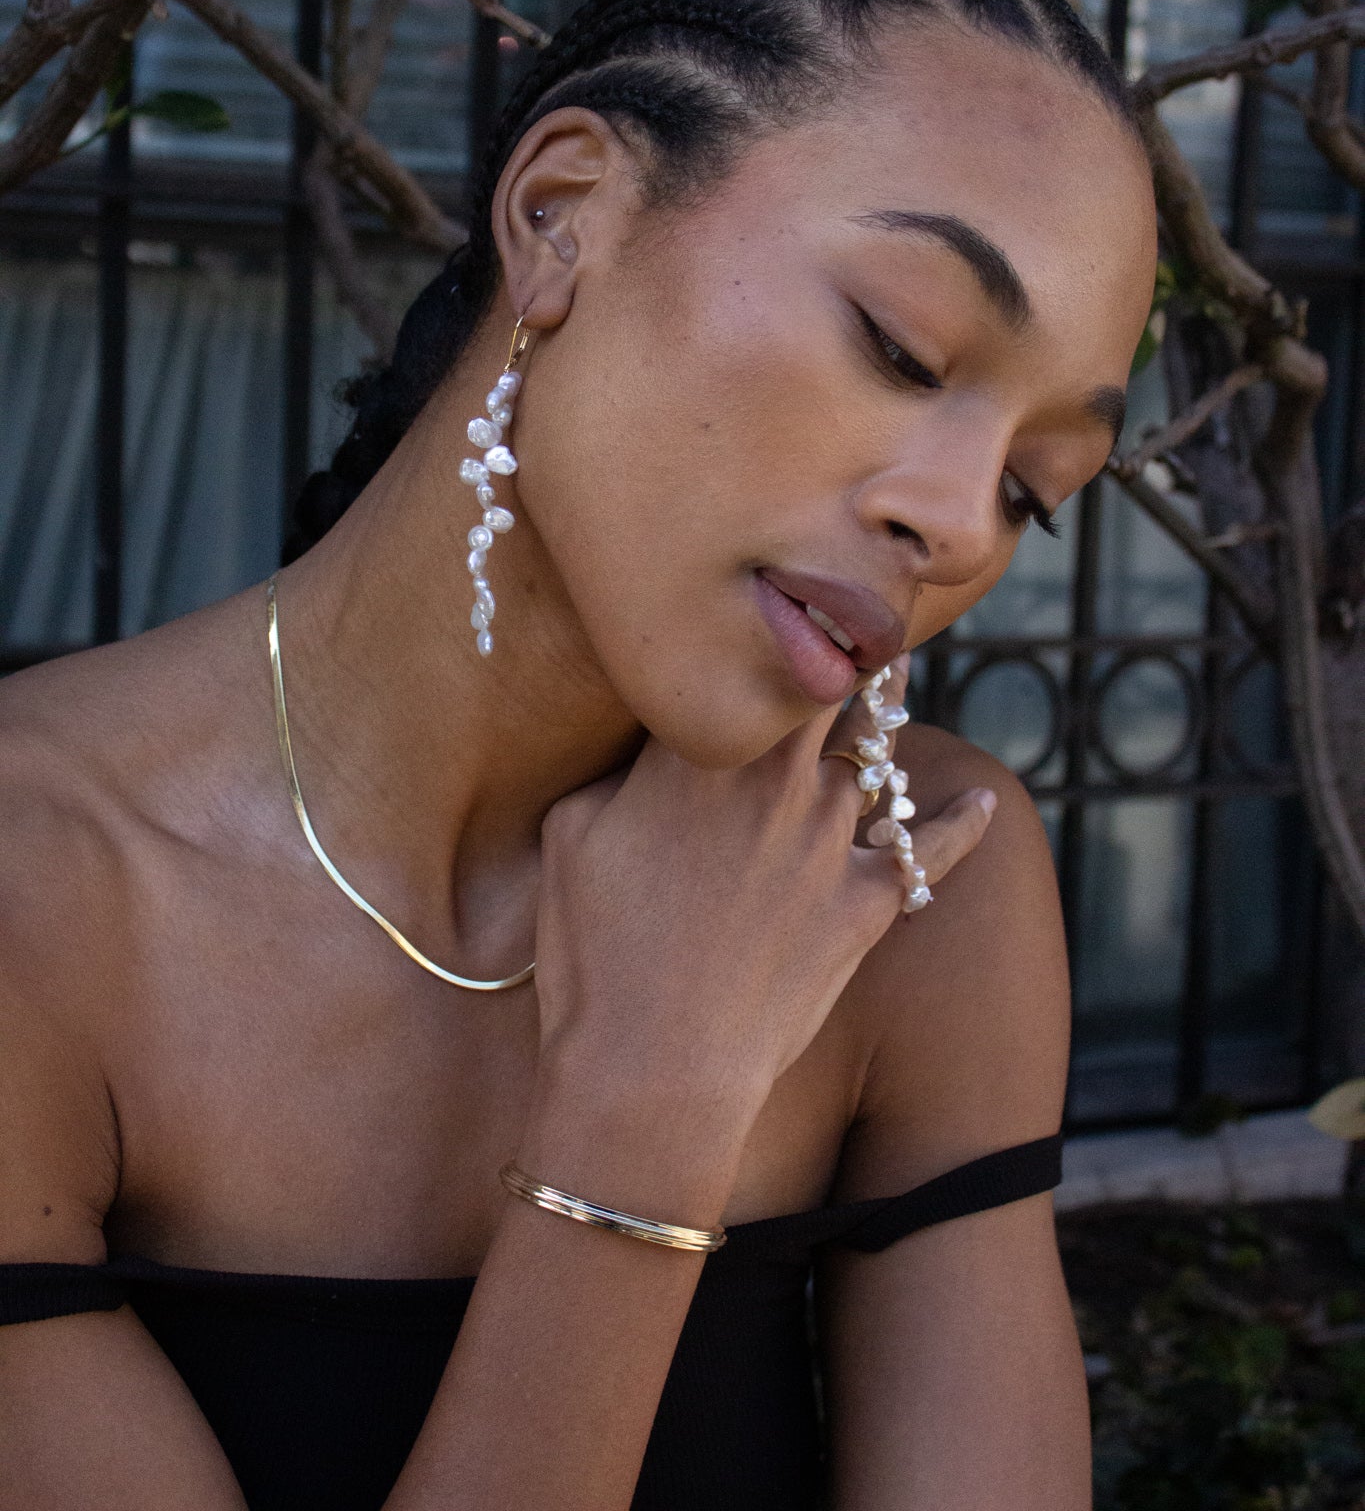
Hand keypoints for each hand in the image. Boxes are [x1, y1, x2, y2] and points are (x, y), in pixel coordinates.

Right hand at [530, 662, 993, 1164]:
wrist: (652, 1072)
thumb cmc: (594, 955)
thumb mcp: (571, 835)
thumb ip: (622, 770)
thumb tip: (651, 749)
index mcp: (702, 751)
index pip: (759, 654)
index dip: (784, 618)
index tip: (795, 591)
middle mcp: (780, 779)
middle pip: (834, 687)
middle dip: (847, 649)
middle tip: (859, 618)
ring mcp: (832, 841)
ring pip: (875, 762)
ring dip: (882, 733)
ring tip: (894, 695)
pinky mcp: (869, 904)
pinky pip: (933, 851)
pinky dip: (964, 822)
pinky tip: (983, 800)